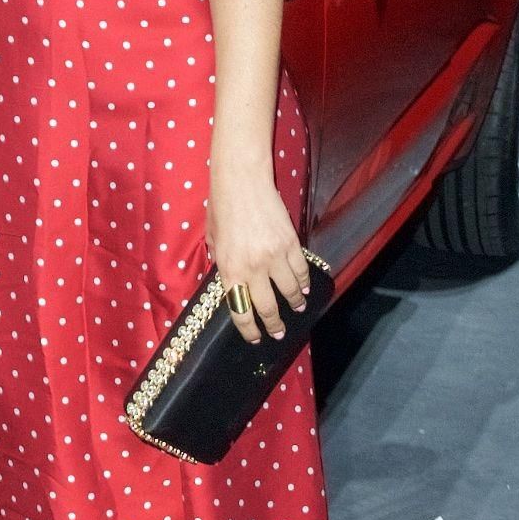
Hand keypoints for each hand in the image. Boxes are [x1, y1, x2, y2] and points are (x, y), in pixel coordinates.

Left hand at [207, 166, 310, 341]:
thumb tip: (231, 281)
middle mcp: (253, 268)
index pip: (240, 311)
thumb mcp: (213, 241)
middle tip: (279, 333)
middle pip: (268, 308)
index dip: (249, 329)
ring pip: (290, 292)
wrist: (242, 181)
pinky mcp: (291, 244)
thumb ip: (222, 264)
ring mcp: (275, 257)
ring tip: (297, 309)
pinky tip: (305, 288)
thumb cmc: (221, 208)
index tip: (254, 338)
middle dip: (274, 325)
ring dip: (295, 304)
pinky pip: (301, 271)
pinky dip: (305, 283)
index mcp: (230, 270)